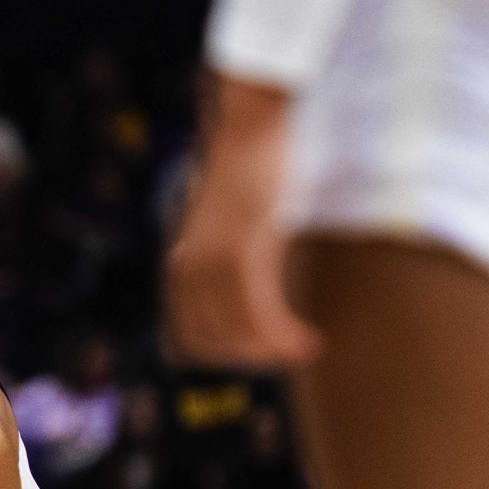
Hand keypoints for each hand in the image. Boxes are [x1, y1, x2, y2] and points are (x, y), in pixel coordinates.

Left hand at [165, 74, 317, 368]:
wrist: (251, 128)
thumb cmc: (251, 177)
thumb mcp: (234, 232)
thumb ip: (231, 268)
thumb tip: (251, 304)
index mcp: (180, 269)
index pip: (189, 342)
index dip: (226, 359)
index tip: (262, 359)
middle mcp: (188, 269)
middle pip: (213, 344)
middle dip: (254, 359)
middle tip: (293, 356)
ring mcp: (211, 260)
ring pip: (237, 333)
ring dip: (274, 352)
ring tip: (307, 351)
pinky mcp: (241, 248)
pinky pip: (258, 310)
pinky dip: (282, 334)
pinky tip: (307, 340)